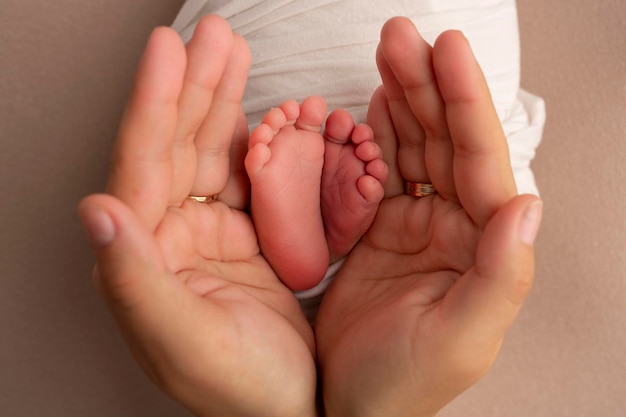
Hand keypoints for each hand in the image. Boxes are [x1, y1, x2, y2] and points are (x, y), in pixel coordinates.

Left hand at [78, 16, 316, 416]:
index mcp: (141, 260)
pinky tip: (262, 108)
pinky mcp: (242, 234)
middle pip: (175, 146)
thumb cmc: (240, 388)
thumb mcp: (185, 343)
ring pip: (210, 152)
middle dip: (193, 87)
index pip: (140, 167)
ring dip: (221, 101)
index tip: (167, 48)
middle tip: (213, 34)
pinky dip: (255, 138)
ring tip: (233, 52)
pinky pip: (245, 174)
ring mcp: (205, 232)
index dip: (152, 104)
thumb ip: (135, 282)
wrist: (293, 406)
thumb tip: (93, 212)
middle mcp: (165, 238)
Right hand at [315, 18, 541, 416]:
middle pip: (443, 141)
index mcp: (481, 245)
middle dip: (426, 85)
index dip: (464, 101)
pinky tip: (373, 103)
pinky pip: (380, 171)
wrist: (348, 401)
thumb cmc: (405, 381)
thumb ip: (501, 274)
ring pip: (412, 147)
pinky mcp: (378, 228)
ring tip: (387, 53)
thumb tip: (529, 205)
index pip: (477, 159)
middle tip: (400, 36)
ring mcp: (415, 224)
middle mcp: (454, 226)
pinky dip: (376, 135)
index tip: (447, 49)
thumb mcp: (462, 337)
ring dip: (401, 99)